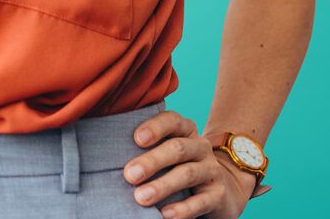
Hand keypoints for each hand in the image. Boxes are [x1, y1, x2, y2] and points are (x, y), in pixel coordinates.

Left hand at [123, 110, 255, 218]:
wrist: (221, 188)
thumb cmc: (179, 165)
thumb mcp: (167, 150)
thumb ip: (147, 145)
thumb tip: (108, 151)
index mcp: (186, 129)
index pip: (172, 120)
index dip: (155, 127)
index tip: (136, 139)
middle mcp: (200, 146)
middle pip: (177, 148)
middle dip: (151, 161)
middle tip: (129, 174)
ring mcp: (211, 170)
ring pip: (187, 174)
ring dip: (162, 186)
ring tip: (141, 197)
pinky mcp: (218, 195)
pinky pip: (201, 202)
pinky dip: (182, 209)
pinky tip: (164, 215)